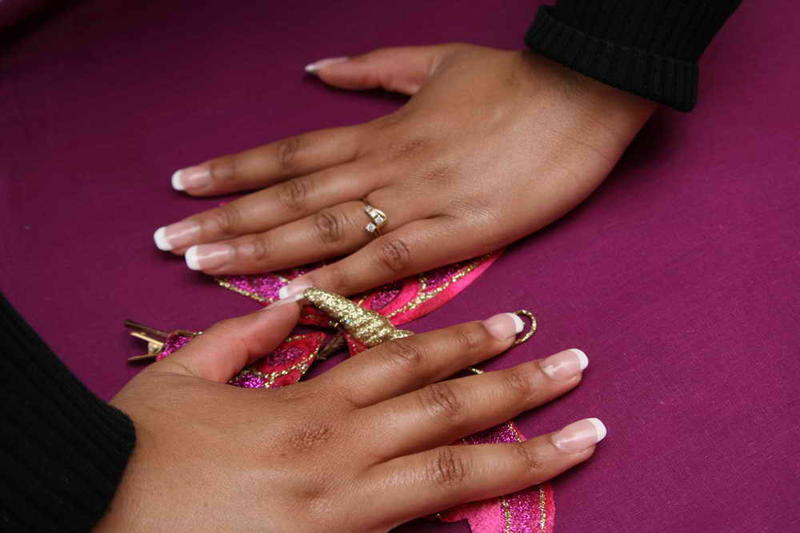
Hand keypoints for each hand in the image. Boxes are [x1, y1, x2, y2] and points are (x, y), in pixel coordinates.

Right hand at [98, 304, 601, 531]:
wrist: (102, 523)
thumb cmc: (138, 456)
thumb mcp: (179, 380)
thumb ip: (239, 336)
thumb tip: (290, 301)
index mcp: (307, 405)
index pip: (407, 361)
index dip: (468, 340)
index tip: (516, 324)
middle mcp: (342, 452)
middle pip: (450, 410)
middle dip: (521, 387)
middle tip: (577, 368)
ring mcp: (348, 511)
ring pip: (455, 475)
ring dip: (527, 453)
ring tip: (585, 436)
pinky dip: (466, 520)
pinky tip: (508, 510)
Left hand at [153, 43, 653, 296]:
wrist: (585, 91)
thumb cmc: (513, 78)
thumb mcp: (435, 59)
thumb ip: (372, 69)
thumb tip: (318, 70)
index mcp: (381, 129)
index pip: (291, 155)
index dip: (234, 171)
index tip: (183, 186)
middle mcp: (385, 165)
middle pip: (291, 196)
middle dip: (226, 219)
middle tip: (167, 242)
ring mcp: (418, 199)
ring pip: (324, 227)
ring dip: (261, 248)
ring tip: (204, 265)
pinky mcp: (459, 230)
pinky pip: (388, 258)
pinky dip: (342, 278)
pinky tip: (298, 296)